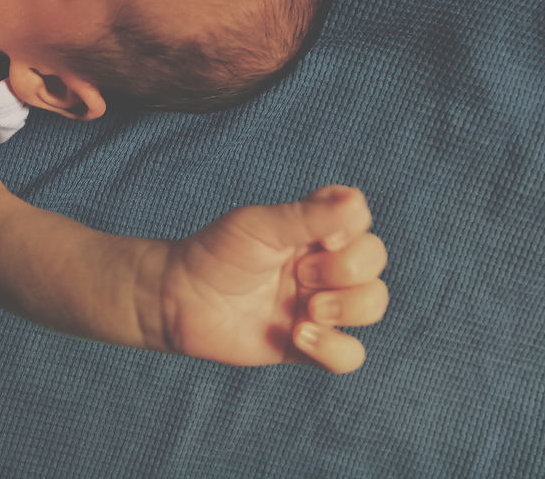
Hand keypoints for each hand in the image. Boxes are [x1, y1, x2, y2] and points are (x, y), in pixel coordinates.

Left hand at [151, 185, 387, 372]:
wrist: (179, 300)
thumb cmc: (216, 251)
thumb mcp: (260, 226)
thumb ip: (308, 216)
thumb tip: (355, 199)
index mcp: (311, 229)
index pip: (360, 219)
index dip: (349, 230)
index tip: (318, 238)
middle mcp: (321, 263)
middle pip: (374, 262)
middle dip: (347, 270)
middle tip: (303, 275)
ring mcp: (318, 304)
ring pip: (372, 305)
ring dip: (348, 308)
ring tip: (306, 311)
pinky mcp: (309, 345)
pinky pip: (351, 354)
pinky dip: (334, 348)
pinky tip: (299, 336)